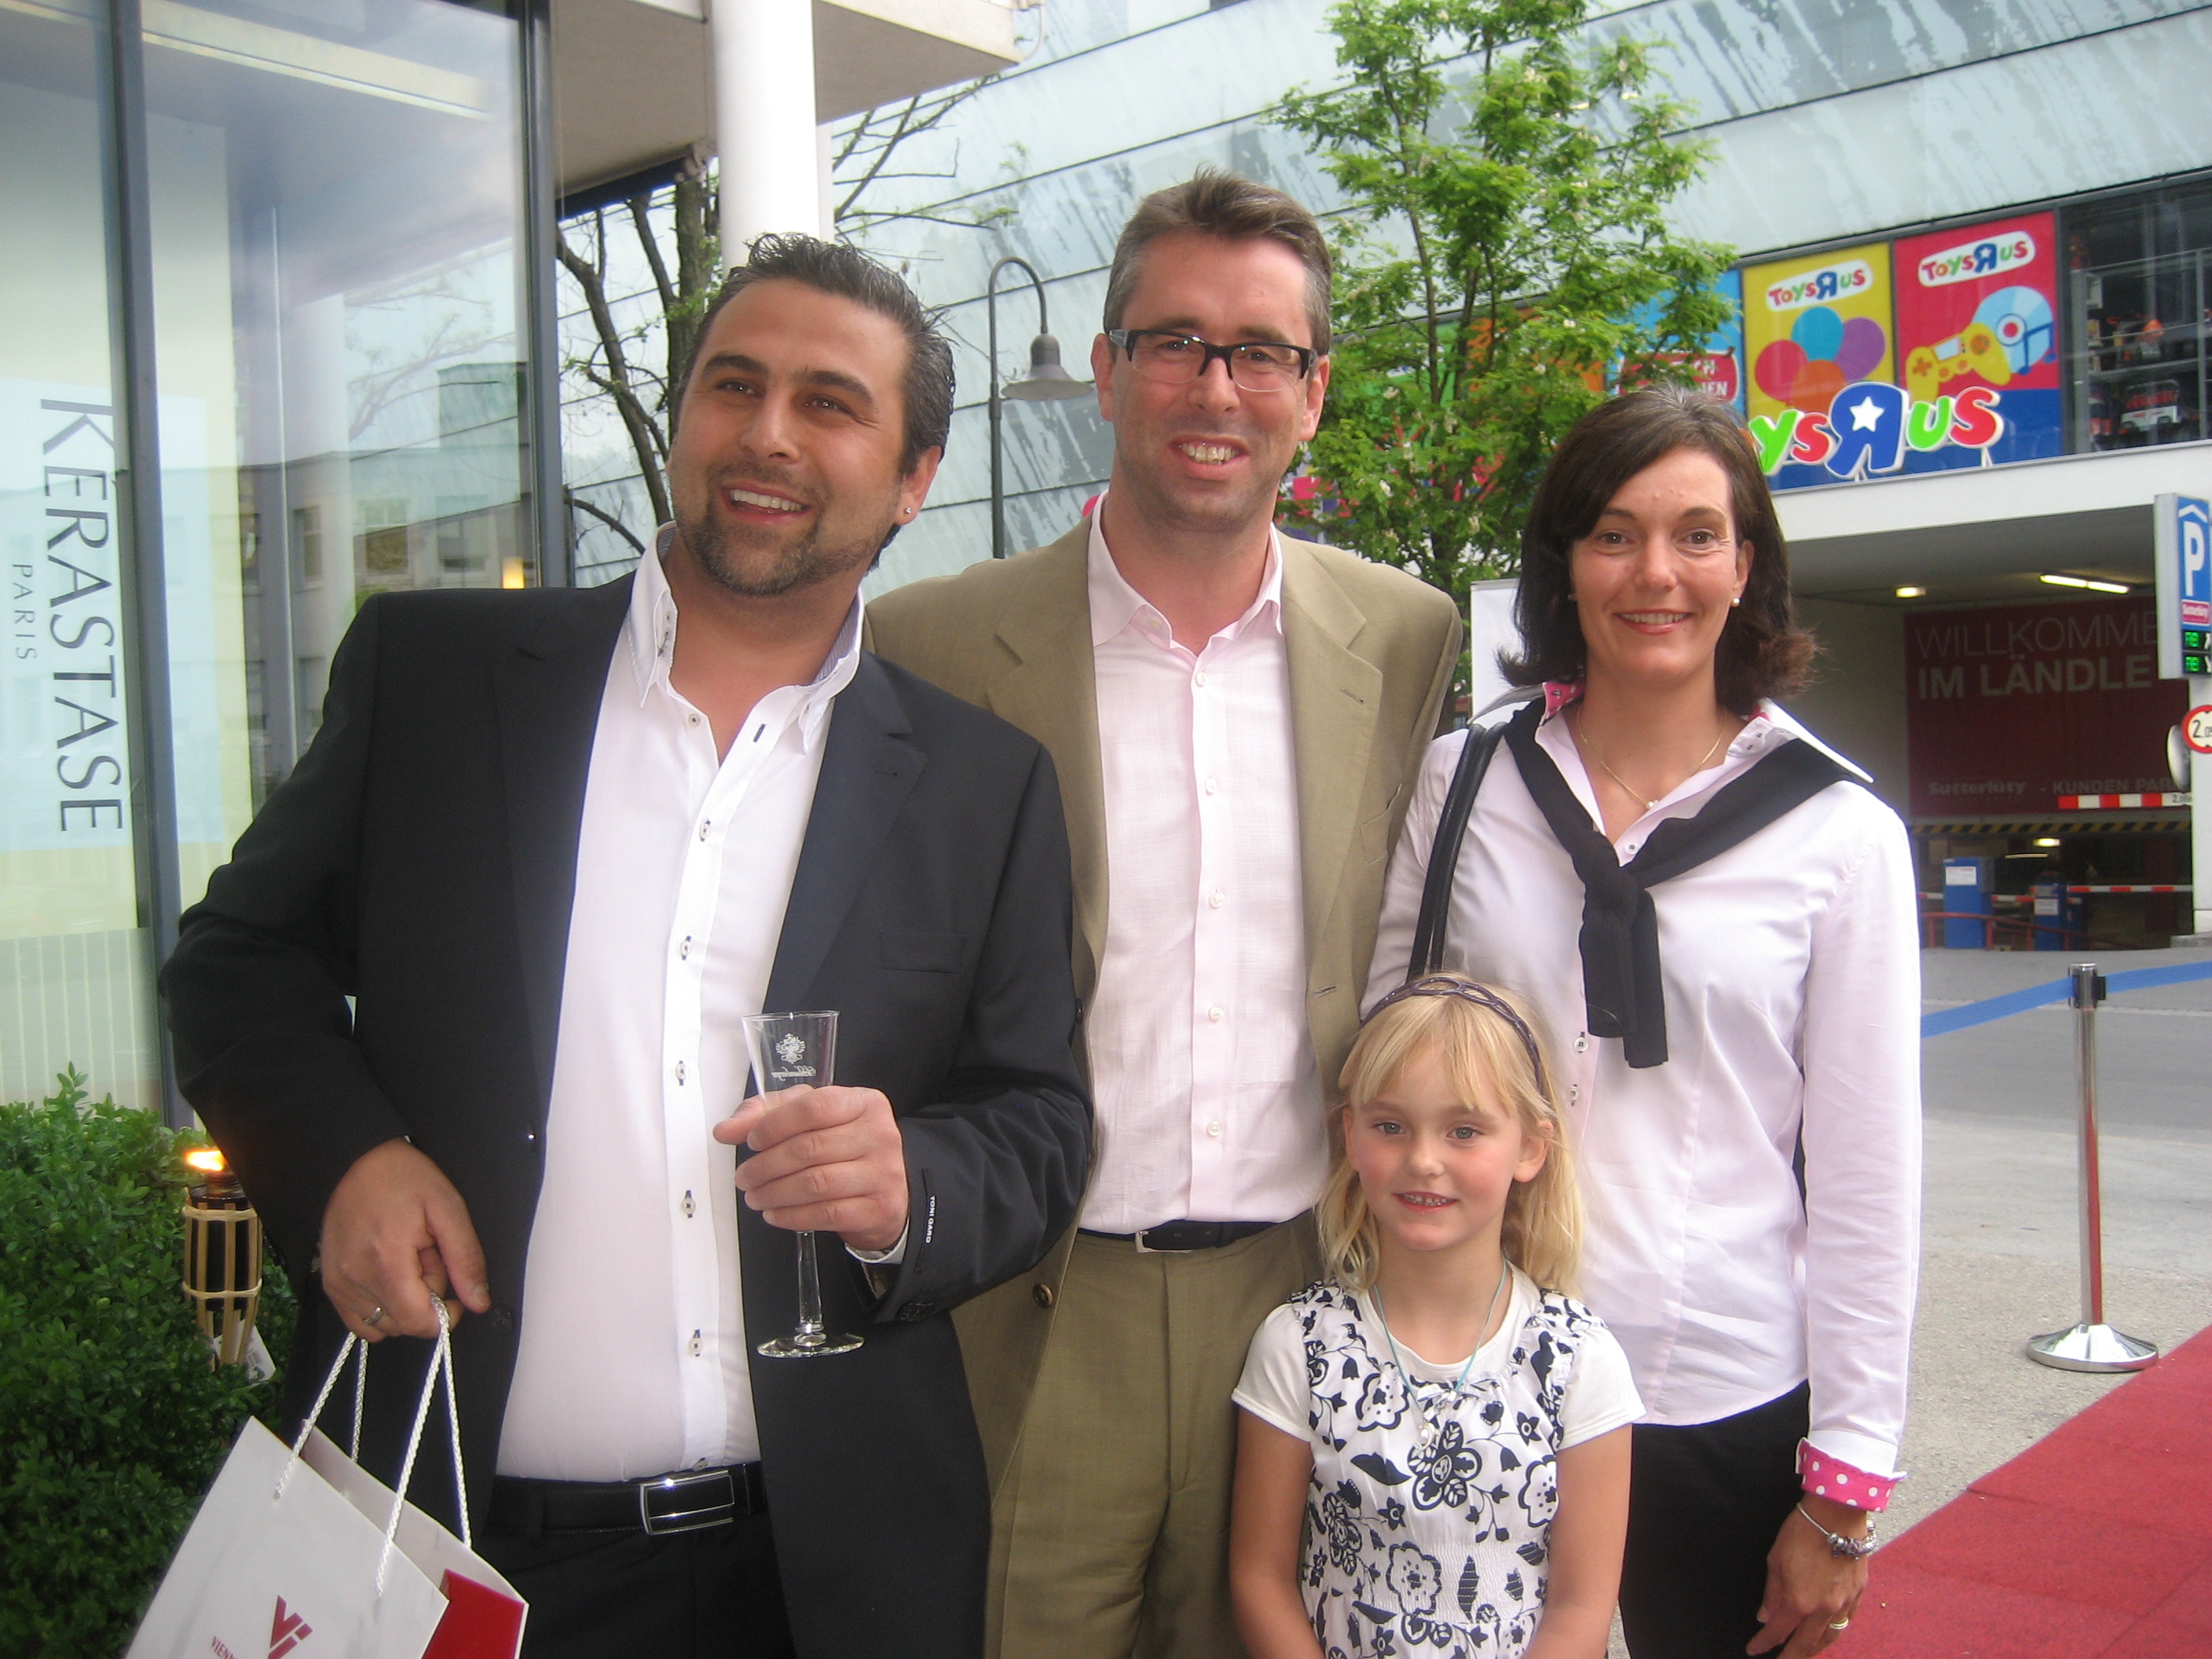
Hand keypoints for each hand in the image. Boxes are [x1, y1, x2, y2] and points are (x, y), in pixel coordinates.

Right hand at [320, 1138, 490, 1341]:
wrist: (358, 1159)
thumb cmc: (404, 1178)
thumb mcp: (448, 1209)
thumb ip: (466, 1259)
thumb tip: (478, 1302)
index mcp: (387, 1261)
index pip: (417, 1322)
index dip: (445, 1315)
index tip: (454, 1291)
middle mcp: (356, 1279)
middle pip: (403, 1324)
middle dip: (425, 1300)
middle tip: (428, 1258)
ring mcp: (338, 1283)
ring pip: (382, 1324)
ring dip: (403, 1303)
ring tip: (407, 1262)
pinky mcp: (330, 1283)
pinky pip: (359, 1320)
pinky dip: (380, 1309)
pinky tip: (390, 1278)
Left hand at [715, 1085, 908, 1252]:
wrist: (890, 1190)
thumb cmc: (846, 1148)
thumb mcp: (812, 1119)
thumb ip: (768, 1114)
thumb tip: (726, 1129)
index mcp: (864, 1103)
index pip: (814, 1106)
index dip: (775, 1124)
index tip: (752, 1140)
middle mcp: (879, 1134)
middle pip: (810, 1148)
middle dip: (766, 1165)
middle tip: (744, 1177)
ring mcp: (882, 1173)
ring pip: (815, 1183)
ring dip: (774, 1193)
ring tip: (755, 1196)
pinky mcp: (878, 1208)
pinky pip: (825, 1213)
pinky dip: (791, 1215)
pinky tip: (775, 1213)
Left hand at [1749, 1496, 1867, 1655]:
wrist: (1837, 1516)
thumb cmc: (1801, 1532)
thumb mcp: (1775, 1560)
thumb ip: (1772, 1593)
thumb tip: (1765, 1617)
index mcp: (1799, 1601)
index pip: (1778, 1632)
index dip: (1764, 1643)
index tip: (1753, 1649)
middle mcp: (1824, 1609)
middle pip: (1806, 1644)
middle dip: (1792, 1656)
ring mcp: (1844, 1603)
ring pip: (1830, 1637)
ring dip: (1815, 1648)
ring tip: (1804, 1652)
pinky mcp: (1858, 1594)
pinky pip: (1846, 1622)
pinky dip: (1835, 1631)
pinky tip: (1828, 1632)